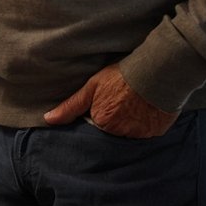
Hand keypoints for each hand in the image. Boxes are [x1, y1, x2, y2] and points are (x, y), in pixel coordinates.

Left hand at [43, 63, 177, 137]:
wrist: (155, 71)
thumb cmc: (121, 75)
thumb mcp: (91, 87)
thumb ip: (71, 106)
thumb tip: (48, 119)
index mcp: (103, 122)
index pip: (97, 124)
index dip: (100, 112)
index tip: (107, 102)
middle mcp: (120, 133)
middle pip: (113, 130)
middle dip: (115, 119)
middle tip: (122, 101)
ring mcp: (140, 134)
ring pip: (130, 132)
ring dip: (131, 122)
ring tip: (134, 103)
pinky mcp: (156, 132)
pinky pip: (148, 132)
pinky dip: (146, 123)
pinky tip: (147, 108)